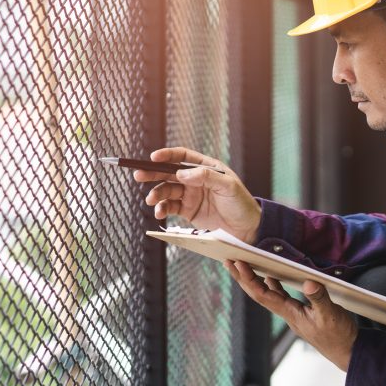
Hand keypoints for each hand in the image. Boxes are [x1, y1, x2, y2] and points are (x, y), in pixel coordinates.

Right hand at [136, 147, 261, 243]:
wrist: (247, 229)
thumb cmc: (241, 204)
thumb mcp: (228, 187)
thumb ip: (205, 177)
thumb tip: (181, 173)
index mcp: (207, 167)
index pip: (182, 156)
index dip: (167, 155)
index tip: (153, 158)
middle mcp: (196, 179)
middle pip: (169, 172)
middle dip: (152, 173)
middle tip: (138, 175)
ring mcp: (190, 195)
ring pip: (167, 190)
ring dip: (156, 194)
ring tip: (151, 200)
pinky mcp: (188, 211)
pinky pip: (170, 207)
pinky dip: (162, 209)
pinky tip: (159, 212)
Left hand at [225, 261, 356, 370]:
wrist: (347, 351)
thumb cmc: (339, 335)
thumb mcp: (331, 315)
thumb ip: (319, 298)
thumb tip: (308, 282)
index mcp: (290, 314)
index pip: (263, 295)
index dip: (249, 280)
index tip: (237, 264)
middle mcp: (287, 314)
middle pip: (258, 294)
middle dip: (243, 278)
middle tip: (228, 261)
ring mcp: (292, 313)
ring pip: (268, 294)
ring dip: (255, 280)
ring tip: (243, 265)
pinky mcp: (300, 312)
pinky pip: (280, 295)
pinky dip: (273, 284)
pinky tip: (271, 275)